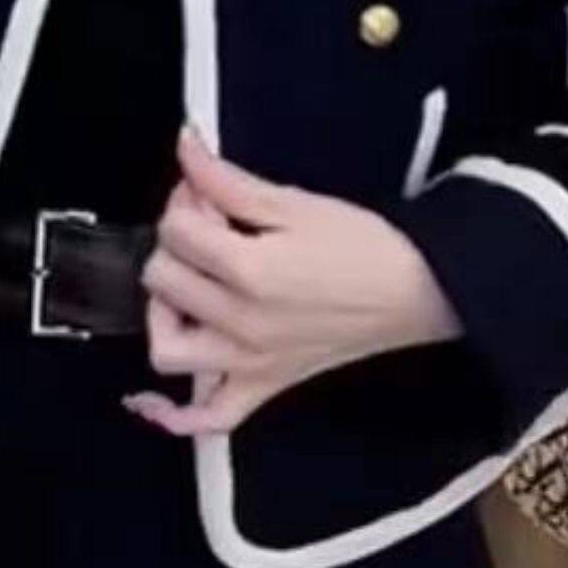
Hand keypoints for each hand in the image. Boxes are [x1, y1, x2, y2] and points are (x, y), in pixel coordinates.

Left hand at [126, 124, 461, 438]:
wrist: (417, 291)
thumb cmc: (365, 245)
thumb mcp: (295, 203)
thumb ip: (228, 182)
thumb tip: (183, 147)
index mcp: (250, 272)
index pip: (176, 230)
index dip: (186, 201)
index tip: (209, 194)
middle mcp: (241, 324)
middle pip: (162, 279)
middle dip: (176, 243)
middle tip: (208, 229)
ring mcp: (249, 363)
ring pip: (166, 349)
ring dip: (163, 313)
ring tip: (188, 289)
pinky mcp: (264, 388)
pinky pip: (207, 420)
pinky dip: (174, 416)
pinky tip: (151, 400)